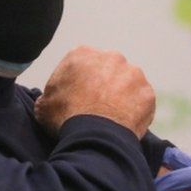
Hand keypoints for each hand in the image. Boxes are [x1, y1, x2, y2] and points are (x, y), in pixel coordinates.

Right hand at [34, 46, 154, 138]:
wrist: (93, 136)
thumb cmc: (65, 118)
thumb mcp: (44, 104)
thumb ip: (50, 95)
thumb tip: (51, 99)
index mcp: (83, 54)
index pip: (82, 64)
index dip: (79, 82)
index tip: (78, 97)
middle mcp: (111, 57)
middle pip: (108, 69)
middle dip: (104, 84)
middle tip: (97, 106)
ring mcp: (133, 74)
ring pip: (128, 83)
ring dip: (122, 95)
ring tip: (112, 117)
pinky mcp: (147, 92)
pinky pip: (141, 101)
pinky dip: (135, 110)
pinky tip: (124, 123)